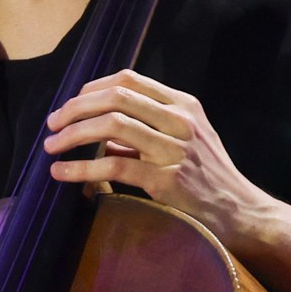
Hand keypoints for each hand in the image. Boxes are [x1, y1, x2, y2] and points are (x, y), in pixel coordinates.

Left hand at [41, 69, 276, 252]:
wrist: (239, 211)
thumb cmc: (207, 175)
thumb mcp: (185, 139)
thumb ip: (146, 128)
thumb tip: (98, 128)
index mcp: (183, 105)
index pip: (129, 80)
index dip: (92, 88)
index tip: (70, 104)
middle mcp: (180, 121)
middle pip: (116, 97)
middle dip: (76, 108)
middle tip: (52, 124)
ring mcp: (175, 150)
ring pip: (111, 126)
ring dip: (73, 135)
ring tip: (52, 147)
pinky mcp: (166, 180)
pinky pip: (114, 167)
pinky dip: (81, 169)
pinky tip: (62, 173)